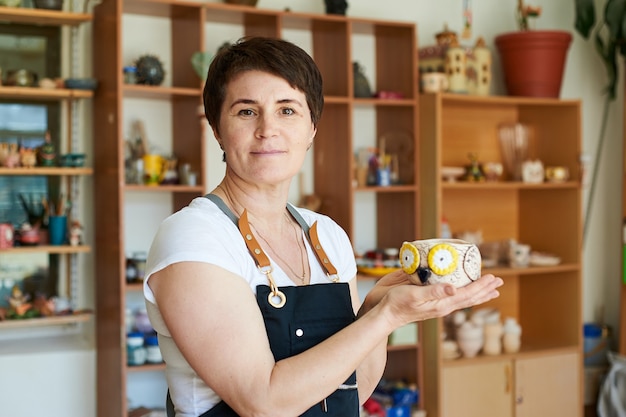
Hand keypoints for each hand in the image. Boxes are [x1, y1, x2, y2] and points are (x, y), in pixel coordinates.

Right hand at [361, 271, 502, 325]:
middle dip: (484, 289)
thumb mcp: (414, 294)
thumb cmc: (397, 304)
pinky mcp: (431, 303)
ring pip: (463, 299)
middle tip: (497, 281)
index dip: (481, 286)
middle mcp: (442, 306)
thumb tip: (454, 289)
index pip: (467, 294)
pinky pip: (454, 298)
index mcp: (441, 304)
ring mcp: (438, 305)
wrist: (385, 315)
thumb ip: (434, 292)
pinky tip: (463, 290)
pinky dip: (464, 294)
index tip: (492, 278)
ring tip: (489, 288)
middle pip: (469, 298)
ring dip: (477, 293)